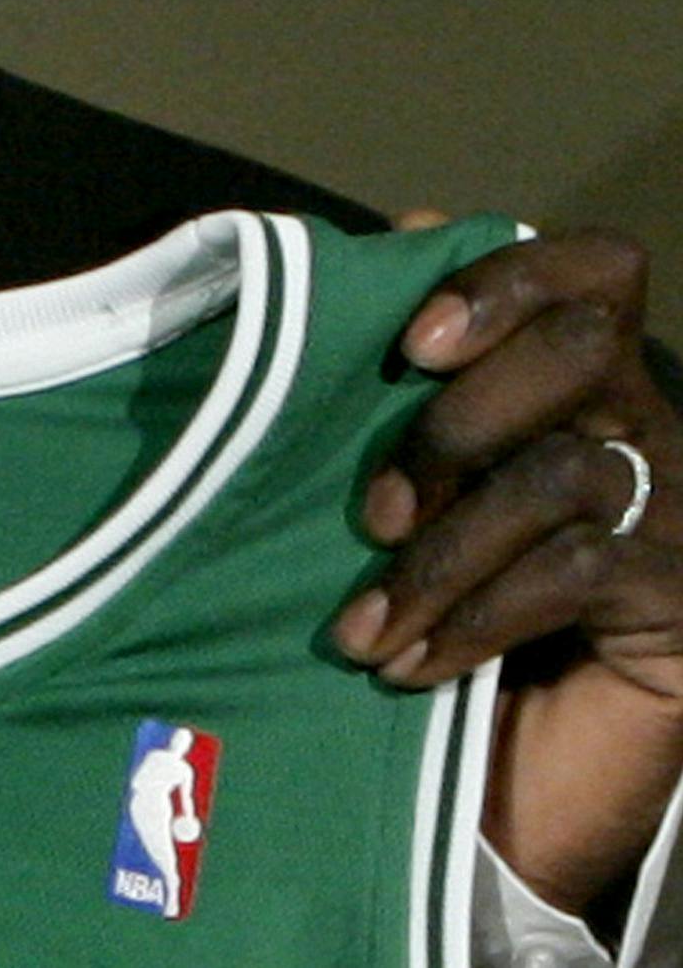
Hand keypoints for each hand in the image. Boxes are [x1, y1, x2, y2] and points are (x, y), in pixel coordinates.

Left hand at [331, 222, 682, 911]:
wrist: (497, 779)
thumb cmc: (434, 601)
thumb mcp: (408, 484)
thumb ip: (401, 375)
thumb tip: (394, 238)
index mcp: (579, 374)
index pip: (591, 269)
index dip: (504, 282)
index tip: (412, 343)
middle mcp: (643, 425)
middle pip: (577, 349)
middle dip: (455, 424)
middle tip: (373, 513)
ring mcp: (675, 511)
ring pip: (559, 473)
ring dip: (440, 555)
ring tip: (365, 625)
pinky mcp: (679, 602)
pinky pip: (575, 571)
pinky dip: (474, 617)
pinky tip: (413, 663)